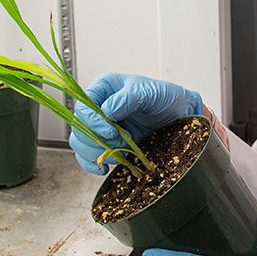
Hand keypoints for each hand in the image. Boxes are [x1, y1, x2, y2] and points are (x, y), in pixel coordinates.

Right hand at [68, 72, 201, 174]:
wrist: (177, 114)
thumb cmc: (163, 96)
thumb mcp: (148, 92)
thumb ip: (127, 99)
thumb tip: (107, 110)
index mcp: (103, 88)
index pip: (82, 107)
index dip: (93, 122)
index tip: (112, 131)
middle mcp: (97, 106)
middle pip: (79, 128)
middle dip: (99, 140)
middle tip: (121, 141)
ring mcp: (100, 125)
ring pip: (80, 143)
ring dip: (99, 153)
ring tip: (121, 152)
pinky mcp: (106, 142)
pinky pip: (88, 156)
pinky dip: (94, 164)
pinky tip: (106, 167)